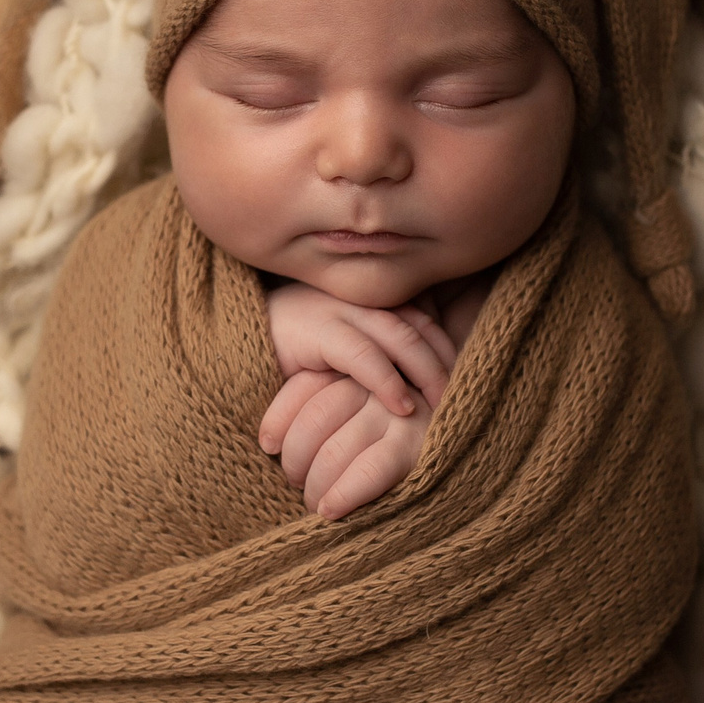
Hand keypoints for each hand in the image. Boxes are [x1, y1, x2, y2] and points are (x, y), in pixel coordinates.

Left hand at [259, 373, 431, 519]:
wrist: (466, 453)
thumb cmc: (393, 441)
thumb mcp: (356, 412)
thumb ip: (321, 408)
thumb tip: (268, 441)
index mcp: (362, 367)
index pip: (304, 386)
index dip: (277, 419)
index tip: (268, 445)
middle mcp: (381, 383)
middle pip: (315, 418)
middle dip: (295, 459)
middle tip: (296, 482)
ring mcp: (401, 411)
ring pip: (335, 449)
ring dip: (315, 484)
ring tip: (313, 502)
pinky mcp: (417, 442)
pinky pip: (368, 470)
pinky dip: (343, 493)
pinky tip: (329, 509)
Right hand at [263, 284, 454, 418]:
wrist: (236, 341)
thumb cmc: (294, 351)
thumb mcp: (342, 349)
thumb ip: (376, 350)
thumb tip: (420, 379)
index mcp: (369, 296)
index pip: (425, 318)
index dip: (448, 350)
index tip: (467, 380)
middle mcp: (359, 297)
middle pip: (420, 326)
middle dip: (445, 363)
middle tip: (464, 398)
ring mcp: (339, 310)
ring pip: (401, 337)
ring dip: (427, 373)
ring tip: (442, 405)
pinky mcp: (317, 331)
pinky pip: (363, 356)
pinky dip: (387, 381)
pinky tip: (401, 405)